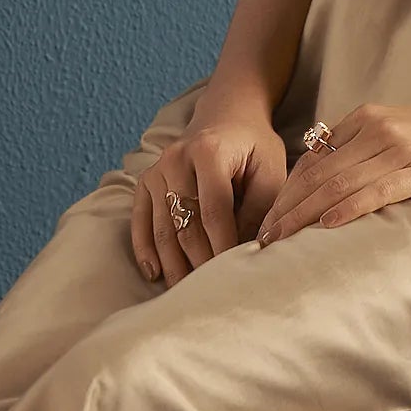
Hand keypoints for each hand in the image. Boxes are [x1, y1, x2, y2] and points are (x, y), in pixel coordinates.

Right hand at [131, 96, 291, 286]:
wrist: (226, 116)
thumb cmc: (254, 146)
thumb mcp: (270, 168)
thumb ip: (261, 207)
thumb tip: (250, 250)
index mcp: (209, 151)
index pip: (214, 210)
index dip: (223, 246)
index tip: (234, 276)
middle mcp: (175, 158)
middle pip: (184, 223)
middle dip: (198, 262)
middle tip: (211, 294)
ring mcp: (156, 170)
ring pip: (162, 227)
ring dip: (172, 264)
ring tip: (185, 294)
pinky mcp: (145, 181)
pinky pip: (140, 220)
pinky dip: (145, 249)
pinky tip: (154, 274)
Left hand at [254, 98, 410, 246]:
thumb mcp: (401, 132)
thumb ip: (366, 149)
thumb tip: (330, 183)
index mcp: (366, 119)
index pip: (312, 159)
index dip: (285, 191)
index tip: (267, 219)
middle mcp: (376, 129)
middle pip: (316, 173)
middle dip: (284, 207)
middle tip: (261, 238)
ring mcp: (399, 148)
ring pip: (338, 184)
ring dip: (303, 215)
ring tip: (280, 240)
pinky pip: (376, 190)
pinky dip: (347, 209)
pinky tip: (326, 226)